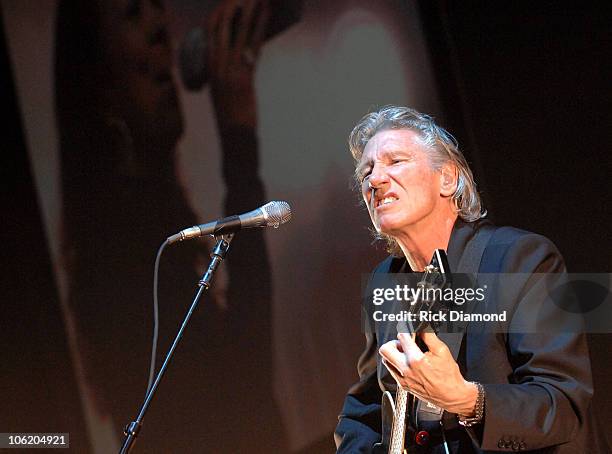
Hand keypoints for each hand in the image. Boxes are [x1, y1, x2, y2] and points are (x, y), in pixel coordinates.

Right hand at [207, 0, 268, 129]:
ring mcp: (230, 69)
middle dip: (234, 3)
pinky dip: (261, 26)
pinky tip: (267, 13)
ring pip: (239, 30)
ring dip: (250, 9)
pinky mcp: (245, 75)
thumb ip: (227, 70)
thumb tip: (241, 53)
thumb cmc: (230, 113)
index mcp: (208, 64)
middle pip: (223, 24)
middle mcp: (216, 64)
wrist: (234, 134)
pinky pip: (253, 44)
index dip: (221, 11)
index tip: (231, 0)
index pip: (210, 29)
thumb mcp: (222, 88)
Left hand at [379, 332, 477, 415]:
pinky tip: (409, 364)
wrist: (452, 395)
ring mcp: (403, 379)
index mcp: (416, 360)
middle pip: (385, 349)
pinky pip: (392, 371)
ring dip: (394, 354)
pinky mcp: (403, 385)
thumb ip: (428, 336)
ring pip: (386, 360)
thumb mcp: (442, 351)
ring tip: (407, 354)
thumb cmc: (449, 376)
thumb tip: (420, 326)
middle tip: (404, 343)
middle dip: (394, 342)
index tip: (408, 329)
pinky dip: (397, 364)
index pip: (402, 337)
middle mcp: (406, 370)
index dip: (406, 330)